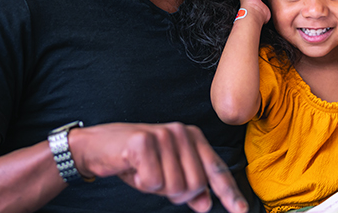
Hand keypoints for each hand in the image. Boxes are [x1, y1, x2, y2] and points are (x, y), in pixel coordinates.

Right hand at [71, 122, 247, 212]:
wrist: (97, 146)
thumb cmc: (134, 159)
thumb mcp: (165, 172)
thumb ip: (188, 186)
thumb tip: (205, 202)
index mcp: (192, 137)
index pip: (214, 169)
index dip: (228, 192)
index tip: (240, 210)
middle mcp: (181, 132)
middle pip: (195, 184)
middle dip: (176, 193)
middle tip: (155, 179)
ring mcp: (164, 135)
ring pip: (175, 186)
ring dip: (156, 188)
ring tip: (143, 171)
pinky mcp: (144, 142)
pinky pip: (153, 182)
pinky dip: (141, 183)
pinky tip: (133, 169)